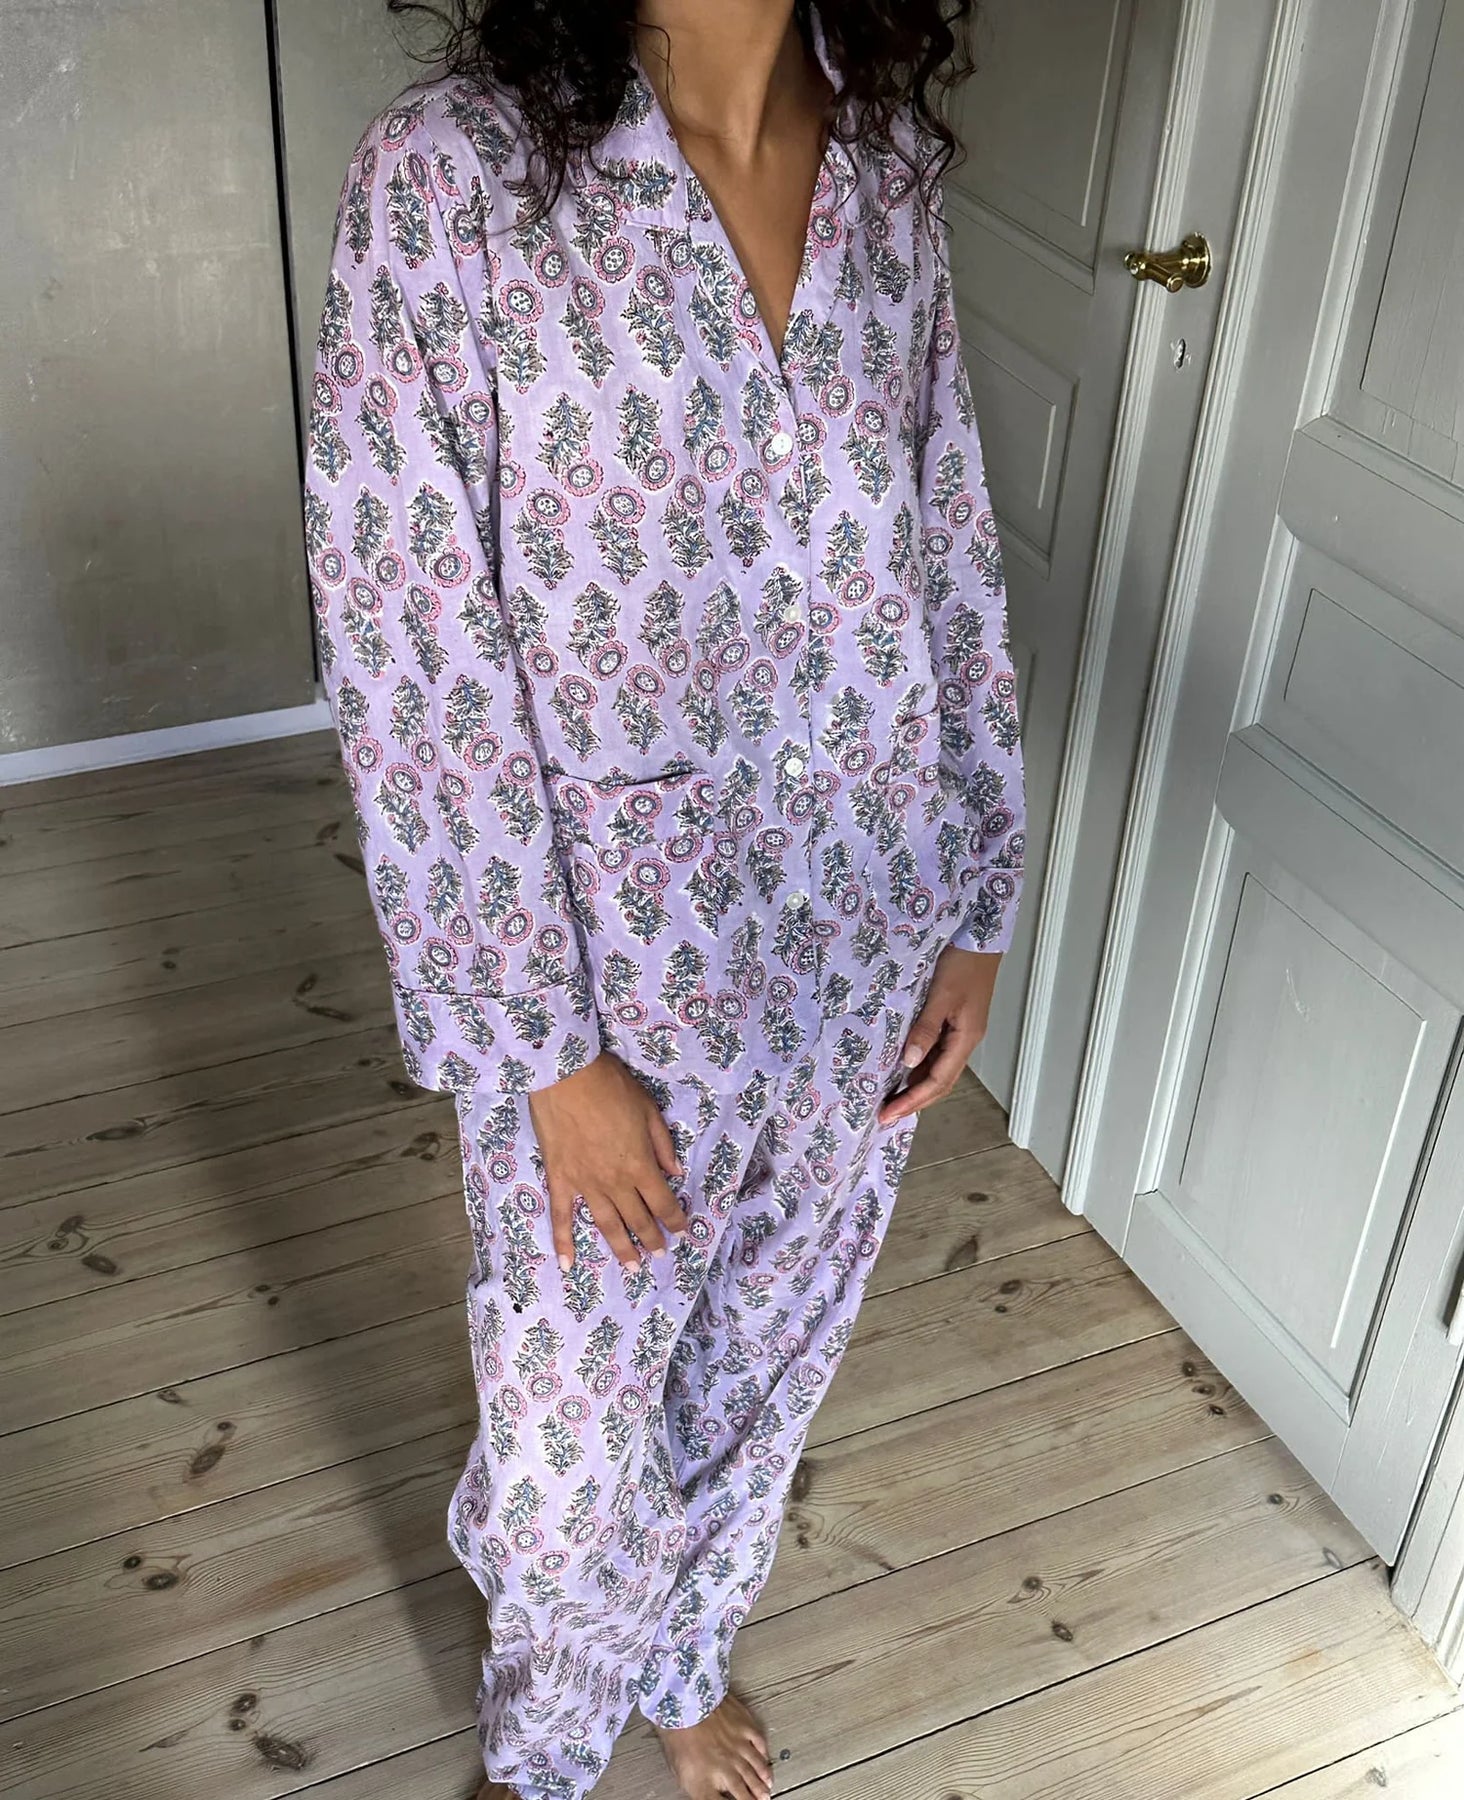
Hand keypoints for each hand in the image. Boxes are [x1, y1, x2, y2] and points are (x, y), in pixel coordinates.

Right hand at [527, 1052, 688, 1271]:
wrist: (566, 1075)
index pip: (663, 1203)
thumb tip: (675, 1172)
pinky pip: (561, 1217)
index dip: (675, 1221)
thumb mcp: (648, 1109)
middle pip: (637, 1220)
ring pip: (606, 1225)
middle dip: (652, 1239)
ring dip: (621, 1248)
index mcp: (640, 1166)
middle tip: (660, 1254)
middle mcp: (615, 1183)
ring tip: (631, 1267)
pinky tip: (567, 1265)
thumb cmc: (611, 1087)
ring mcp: (585, 1185)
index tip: (683, 1233)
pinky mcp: (559, 1180)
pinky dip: (563, 1242)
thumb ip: (662, 1144)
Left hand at [878, 945, 1001, 1127]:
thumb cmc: (960, 964)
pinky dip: (921, 1067)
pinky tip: (905, 1070)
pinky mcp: (956, 1021)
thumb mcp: (940, 996)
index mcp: (965, 1039)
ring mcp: (962, 1032)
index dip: (913, 1100)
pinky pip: (938, 1054)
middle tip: (886, 1116)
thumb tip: (909, 1063)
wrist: (980, 938)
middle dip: (914, 1101)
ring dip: (917, 1087)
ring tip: (892, 1100)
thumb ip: (925, 1029)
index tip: (889, 1114)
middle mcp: (965, 1041)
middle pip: (940, 1082)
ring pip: (939, 1069)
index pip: (938, 1081)